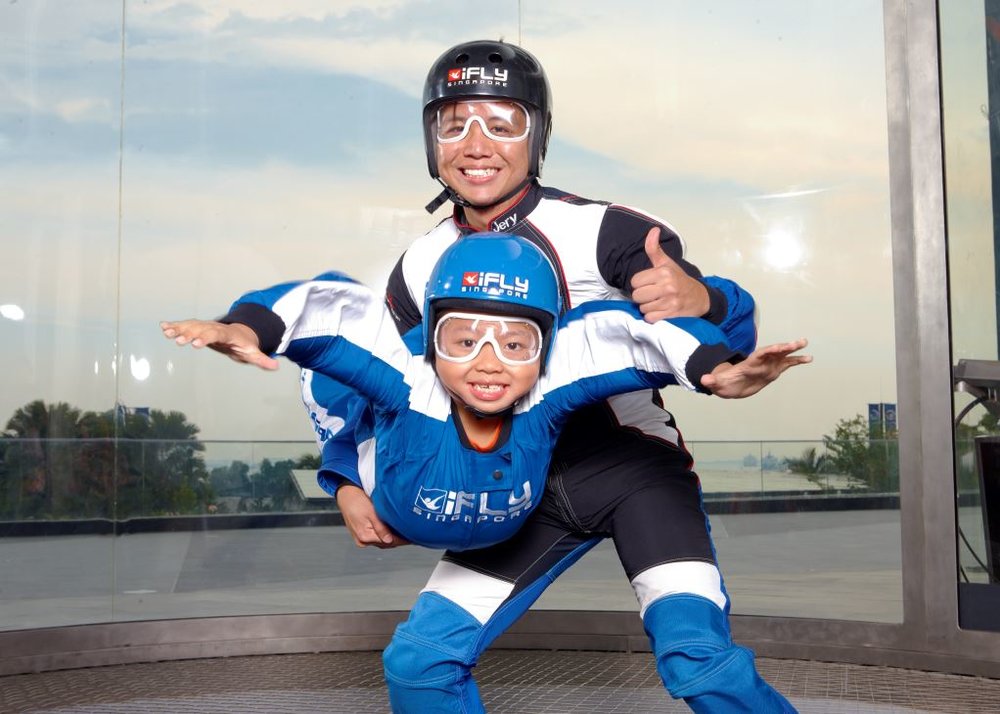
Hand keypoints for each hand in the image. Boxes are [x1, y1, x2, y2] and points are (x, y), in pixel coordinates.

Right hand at [160, 319, 278, 369]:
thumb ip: (262, 360)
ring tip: (166, 332)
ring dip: (179, 329)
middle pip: (201, 329)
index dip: (206, 338)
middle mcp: (214, 328)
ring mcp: (205, 326)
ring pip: (191, 326)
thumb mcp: (253, 353)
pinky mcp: (198, 328)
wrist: (238, 334)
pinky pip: (186, 326)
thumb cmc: (244, 345)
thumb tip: (276, 366)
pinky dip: (175, 326)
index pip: (216, 335)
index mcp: (227, 334)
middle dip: (190, 334)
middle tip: (179, 341)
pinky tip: (163, 327)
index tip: (196, 344)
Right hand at [336, 484, 408, 548]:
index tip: (412, 536)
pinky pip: (377, 537)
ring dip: (392, 537)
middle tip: (411, 533)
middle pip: (386, 543)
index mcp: (365, 536)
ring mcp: (361, 538)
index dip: (402, 539)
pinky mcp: (361, 534)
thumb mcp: (372, 513)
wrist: (346, 494)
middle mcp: (362, 540)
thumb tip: (390, 540)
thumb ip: (381, 528)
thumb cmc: (356, 500)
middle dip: (398, 539)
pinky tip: (392, 529)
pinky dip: (385, 534)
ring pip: (382, 541)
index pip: (389, 542)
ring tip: (403, 531)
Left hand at [630, 227, 710, 322]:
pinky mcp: (672, 315)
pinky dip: (653, 317)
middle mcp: (667, 286)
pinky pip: (650, 318)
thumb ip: (655, 249)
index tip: (649, 284)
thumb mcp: (667, 263)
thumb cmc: (680, 280)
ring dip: (648, 308)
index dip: (640, 284)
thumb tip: (653, 230)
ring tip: (657, 302)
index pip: (635, 281)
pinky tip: (660, 311)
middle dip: (642, 297)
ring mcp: (670, 301)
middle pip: (637, 296)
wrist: (700, 298)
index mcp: (664, 272)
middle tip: (652, 295)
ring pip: (643, 308)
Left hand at [701, 338, 811, 398]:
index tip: (779, 347)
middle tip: (798, 342)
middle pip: (773, 352)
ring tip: (805, 344)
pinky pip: (786, 364)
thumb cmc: (724, 383)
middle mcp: (760, 362)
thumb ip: (711, 381)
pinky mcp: (773, 370)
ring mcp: (768, 365)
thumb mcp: (716, 383)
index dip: (769, 351)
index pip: (759, 355)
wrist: (729, 384)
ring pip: (782, 355)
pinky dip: (797, 361)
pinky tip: (809, 358)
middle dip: (784, 347)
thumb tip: (703, 379)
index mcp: (749, 364)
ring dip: (793, 350)